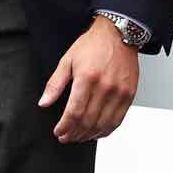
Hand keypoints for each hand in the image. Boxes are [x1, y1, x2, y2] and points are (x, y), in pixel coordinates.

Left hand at [38, 16, 139, 142]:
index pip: (74, 112)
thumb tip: (44, 103)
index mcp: (87, 78)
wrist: (119, 34)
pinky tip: (96, 133)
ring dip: (88, 135)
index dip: (65, 126)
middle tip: (66, 137)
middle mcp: (105, 87)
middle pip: (88, 121)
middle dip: (74, 134)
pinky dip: (106, 130)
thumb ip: (55, 84)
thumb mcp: (67, 60)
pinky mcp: (129, 95)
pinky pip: (117, 120)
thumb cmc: (93, 45)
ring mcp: (119, 93)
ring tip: (78, 137)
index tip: (58, 131)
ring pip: (103, 124)